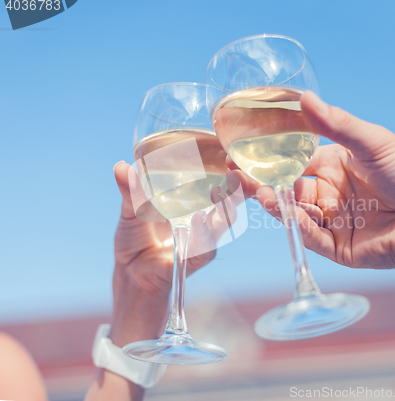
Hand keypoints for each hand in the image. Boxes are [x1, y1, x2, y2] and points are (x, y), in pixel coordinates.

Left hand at [110, 161, 232, 345]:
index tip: (229, 154)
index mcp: (188, 204)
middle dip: (238, 187)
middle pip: (228, 201)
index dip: (228, 171)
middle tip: (234, 168)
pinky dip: (205, 233)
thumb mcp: (130, 212)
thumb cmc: (135, 240)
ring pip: (224, 223)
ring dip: (227, 207)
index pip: (216, 184)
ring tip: (225, 189)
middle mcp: (201, 220)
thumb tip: (121, 166)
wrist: (130, 274)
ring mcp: (200, 240)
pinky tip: (201, 219)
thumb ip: (130, 192)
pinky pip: (205, 248)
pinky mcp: (193, 259)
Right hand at [231, 92, 394, 321]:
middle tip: (241, 175)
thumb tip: (306, 98)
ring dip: (277, 204)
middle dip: (266, 183)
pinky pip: (311, 236)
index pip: (295, 162)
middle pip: (289, 189)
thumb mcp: (374, 143)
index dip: (271, 159)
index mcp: (336, 166)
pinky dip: (298, 226)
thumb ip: (337, 125)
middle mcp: (331, 193)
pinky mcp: (338, 247)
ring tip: (259, 192)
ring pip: (295, 213)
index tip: (246, 153)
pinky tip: (287, 212)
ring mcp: (333, 221)